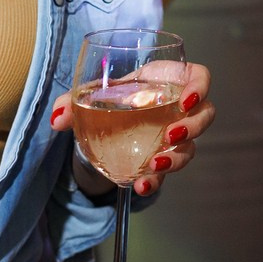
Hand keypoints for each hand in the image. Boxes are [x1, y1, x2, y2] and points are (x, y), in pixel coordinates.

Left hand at [51, 61, 214, 198]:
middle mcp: (178, 108)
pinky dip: (156, 179)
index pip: (200, 78)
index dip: (201, 87)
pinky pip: (169, 170)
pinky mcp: (164, 158)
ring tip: (154, 166)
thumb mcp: (93, 94)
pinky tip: (141, 184)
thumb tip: (57, 118)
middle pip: (205, 115)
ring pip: (191, 147)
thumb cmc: (112, 97)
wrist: (105, 124)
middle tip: (170, 135)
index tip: (188, 98)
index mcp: (168, 80)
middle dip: (193, 127)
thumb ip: (73, 103)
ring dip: (177, 158)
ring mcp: (175, 135)